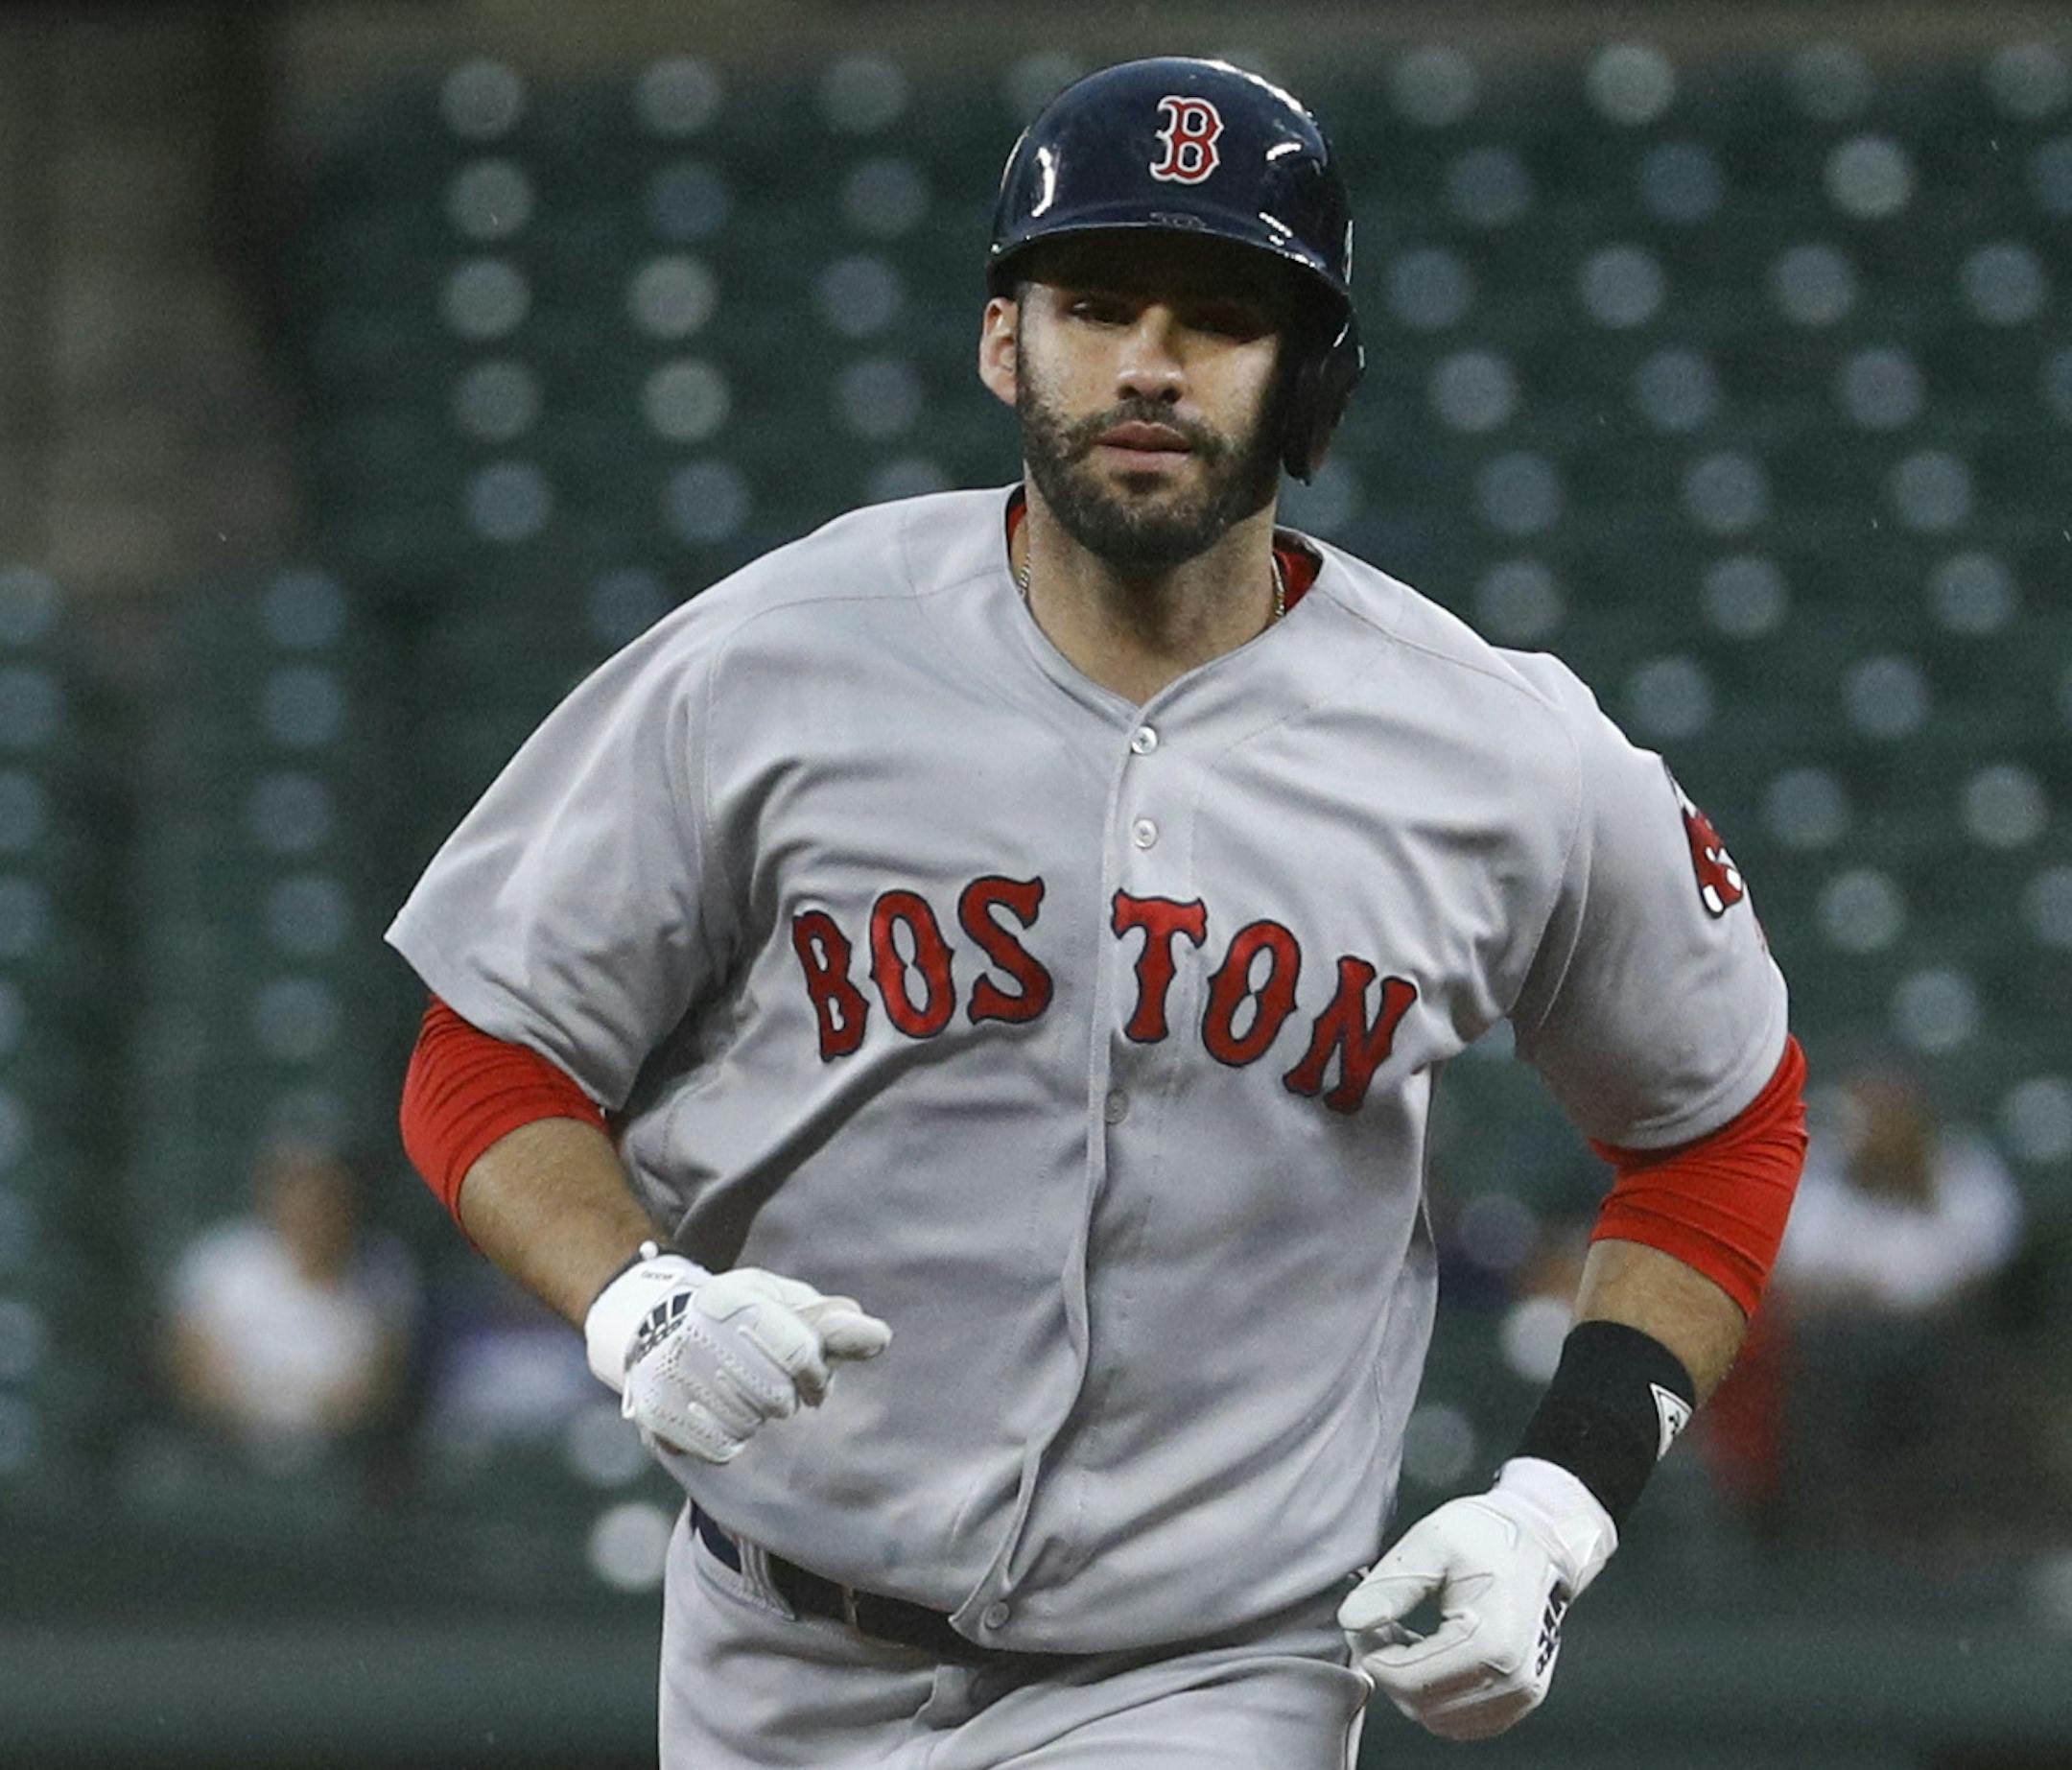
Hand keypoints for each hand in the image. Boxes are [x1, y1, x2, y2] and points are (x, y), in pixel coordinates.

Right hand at [584, 1249, 891, 1462]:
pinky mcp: (656, 1413)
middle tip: (776, 1388)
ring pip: (749, 1424)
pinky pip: (720, 1447)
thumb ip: (828, 1321)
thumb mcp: (780, 1302)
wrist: (650, 1326)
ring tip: (741, 1393)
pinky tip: (719, 1412)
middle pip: (776, 1396)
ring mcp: (671, 1375)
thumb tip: (880, 1337)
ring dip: (757, 1415)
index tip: (816, 1382)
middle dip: (786, 1396)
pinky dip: (731, 1437)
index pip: (798, 1353)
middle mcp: (695, 1333)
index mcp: (732, 1298)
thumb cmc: (736, 1313)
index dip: (817, 1375)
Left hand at [1338, 1457, 1615, 1741]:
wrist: (1542, 1540)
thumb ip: (1391, 1585)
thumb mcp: (1432, 1542)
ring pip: (1439, 1719)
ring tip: (1403, 1636)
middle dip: (1387, 1668)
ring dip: (1409, 1685)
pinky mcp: (1520, 1699)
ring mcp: (1520, 1695)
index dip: (1371, 1653)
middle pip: (1420, 1705)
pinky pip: (1462, 1720)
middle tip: (1377, 1624)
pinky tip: (1427, 1653)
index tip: (1363, 1621)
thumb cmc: (1489, 1535)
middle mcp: (1512, 1681)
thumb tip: (1350, 1620)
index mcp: (1491, 1643)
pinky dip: (1435, 1696)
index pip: (1407, 1680)